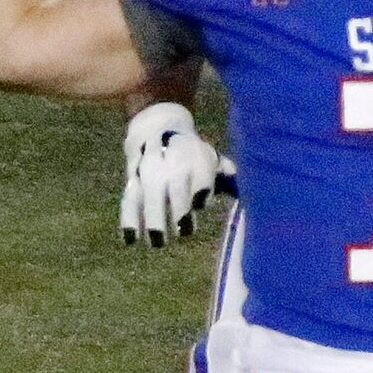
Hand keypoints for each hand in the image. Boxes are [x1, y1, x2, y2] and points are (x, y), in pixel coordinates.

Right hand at [120, 103, 218, 244]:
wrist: (156, 129)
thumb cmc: (191, 153)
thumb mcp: (210, 157)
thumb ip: (226, 173)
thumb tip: (244, 185)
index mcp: (196, 158)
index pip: (200, 174)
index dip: (200, 188)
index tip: (200, 203)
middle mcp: (171, 164)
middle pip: (174, 187)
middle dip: (178, 208)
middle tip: (183, 231)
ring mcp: (150, 173)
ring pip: (150, 196)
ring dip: (153, 219)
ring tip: (158, 243)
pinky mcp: (132, 181)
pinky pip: (129, 201)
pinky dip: (128, 220)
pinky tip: (129, 240)